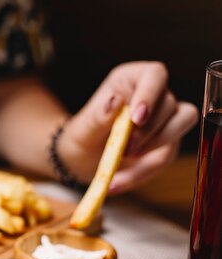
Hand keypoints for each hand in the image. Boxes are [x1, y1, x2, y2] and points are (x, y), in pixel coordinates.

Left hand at [61, 61, 198, 194]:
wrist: (80, 160)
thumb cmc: (81, 136)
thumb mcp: (82, 128)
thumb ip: (99, 116)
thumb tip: (114, 102)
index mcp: (130, 80)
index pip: (154, 74)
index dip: (150, 94)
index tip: (136, 118)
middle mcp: (152, 95)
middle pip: (170, 104)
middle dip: (150, 130)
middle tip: (125, 148)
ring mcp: (164, 119)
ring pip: (181, 124)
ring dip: (155, 147)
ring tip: (122, 160)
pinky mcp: (166, 144)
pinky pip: (165, 157)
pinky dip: (143, 172)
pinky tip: (119, 181)